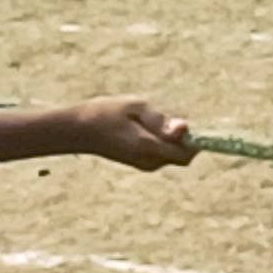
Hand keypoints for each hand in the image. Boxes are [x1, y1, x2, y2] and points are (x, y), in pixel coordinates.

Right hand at [65, 98, 198, 170]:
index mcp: (148, 148)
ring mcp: (145, 165)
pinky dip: (162, 142)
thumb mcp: (134, 107)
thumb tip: (185, 129)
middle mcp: (149, 162)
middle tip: (160, 118)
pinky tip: (141, 127)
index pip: (186, 153)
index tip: (187, 123)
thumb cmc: (105, 113)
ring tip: (144, 121)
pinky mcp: (141, 163)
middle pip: (182, 155)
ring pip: (173, 155)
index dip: (195, 140)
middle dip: (183, 139)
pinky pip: (162, 154)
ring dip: (171, 139)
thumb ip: (160, 120)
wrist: (77, 130)